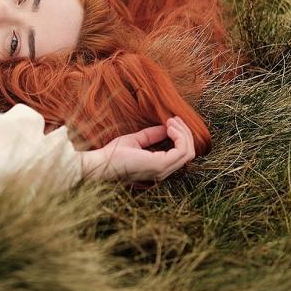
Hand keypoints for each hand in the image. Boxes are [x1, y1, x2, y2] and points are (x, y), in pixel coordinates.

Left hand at [79, 117, 195, 183]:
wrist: (102, 162)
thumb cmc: (114, 153)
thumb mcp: (135, 140)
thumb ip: (151, 136)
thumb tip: (166, 127)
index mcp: (158, 168)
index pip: (181, 155)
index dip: (181, 136)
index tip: (171, 121)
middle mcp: (163, 172)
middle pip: (189, 153)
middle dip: (185, 133)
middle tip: (175, 119)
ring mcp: (163, 170)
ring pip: (188, 152)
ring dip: (183, 133)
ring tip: (172, 121)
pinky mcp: (160, 165)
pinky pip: (182, 151)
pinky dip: (180, 137)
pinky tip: (169, 127)